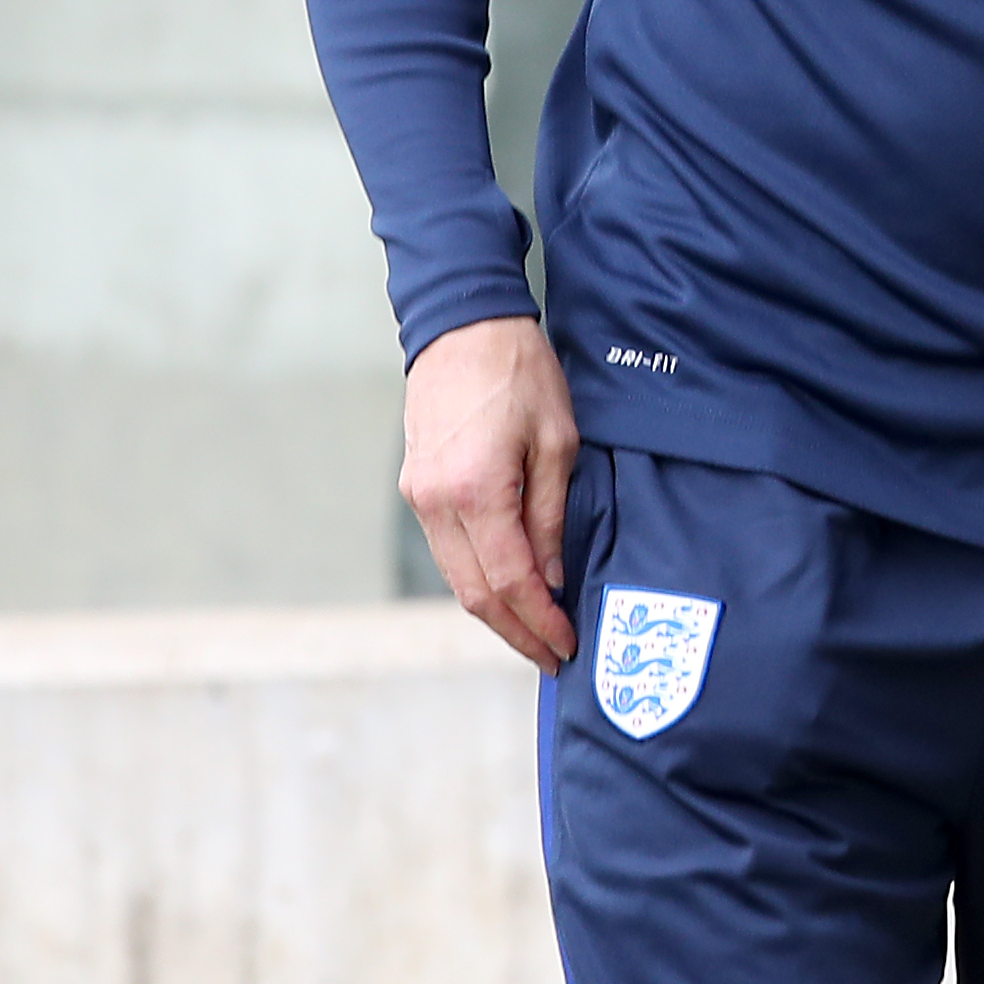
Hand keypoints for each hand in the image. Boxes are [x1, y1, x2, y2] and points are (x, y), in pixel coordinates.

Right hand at [402, 316, 580, 669]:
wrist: (463, 326)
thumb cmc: (520, 374)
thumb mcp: (557, 442)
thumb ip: (550, 516)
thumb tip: (549, 579)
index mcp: (475, 492)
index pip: (510, 581)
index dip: (539, 621)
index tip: (567, 644)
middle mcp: (436, 503)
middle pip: (475, 594)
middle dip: (516, 632)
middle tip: (552, 656)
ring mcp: (419, 497)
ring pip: (457, 578)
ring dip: (495, 612)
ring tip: (535, 633)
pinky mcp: (416, 488)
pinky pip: (448, 551)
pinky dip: (478, 578)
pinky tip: (508, 590)